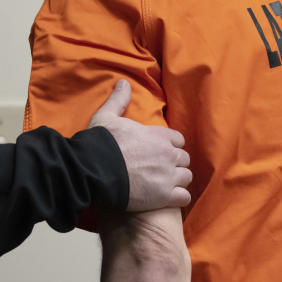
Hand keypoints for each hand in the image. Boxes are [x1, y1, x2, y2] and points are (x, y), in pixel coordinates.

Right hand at [89, 80, 191, 211]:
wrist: (95, 171)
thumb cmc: (101, 143)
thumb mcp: (107, 117)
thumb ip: (119, 100)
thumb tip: (123, 83)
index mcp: (158, 135)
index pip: (178, 139)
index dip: (170, 145)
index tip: (160, 151)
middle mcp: (168, 154)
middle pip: (183, 159)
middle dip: (174, 164)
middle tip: (161, 170)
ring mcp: (168, 176)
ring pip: (186, 177)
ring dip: (177, 181)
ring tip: (164, 185)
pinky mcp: (165, 196)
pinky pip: (184, 197)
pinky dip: (177, 198)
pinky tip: (167, 198)